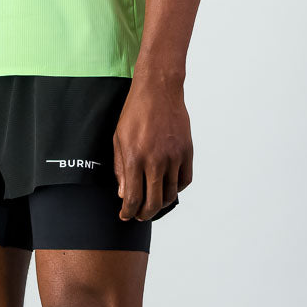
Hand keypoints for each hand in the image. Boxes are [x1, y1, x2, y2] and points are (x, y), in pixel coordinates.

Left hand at [112, 78, 191, 220]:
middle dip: (144, 214)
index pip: (133, 197)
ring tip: (153, 203)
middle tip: (139, 215)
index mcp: (135, 157)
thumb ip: (120, 169)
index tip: (126, 215)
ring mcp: (174, 157)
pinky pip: (185, 180)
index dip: (128, 212)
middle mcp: (156, 160)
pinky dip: (177, 189)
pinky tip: (168, 188)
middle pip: (153, 202)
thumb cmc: (135, 112)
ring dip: (161, 203)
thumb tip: (124, 194)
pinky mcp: (187, 152)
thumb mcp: (119, 139)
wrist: (159, 90)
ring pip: (171, 194)